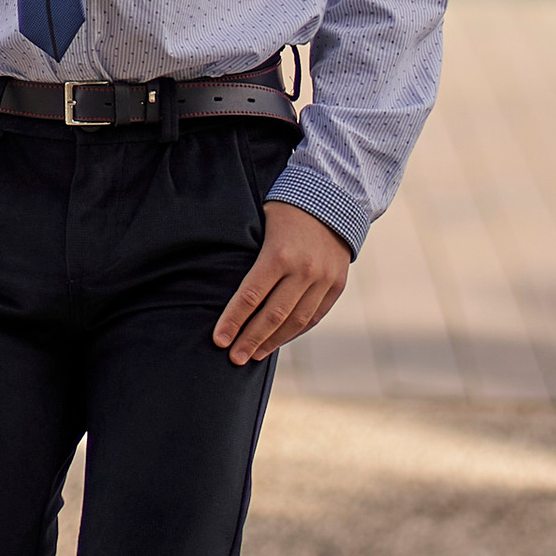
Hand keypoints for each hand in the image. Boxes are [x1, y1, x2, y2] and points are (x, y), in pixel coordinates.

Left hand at [212, 204, 351, 365]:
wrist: (334, 197)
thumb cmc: (286, 211)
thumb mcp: (262, 226)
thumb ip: (250, 258)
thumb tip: (226, 291)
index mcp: (279, 253)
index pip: (251, 296)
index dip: (233, 321)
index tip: (219, 340)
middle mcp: (304, 269)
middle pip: (272, 315)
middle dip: (250, 340)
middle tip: (233, 358)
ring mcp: (323, 279)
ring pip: (295, 321)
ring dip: (272, 342)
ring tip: (253, 355)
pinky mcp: (337, 284)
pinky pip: (314, 316)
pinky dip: (295, 331)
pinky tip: (279, 340)